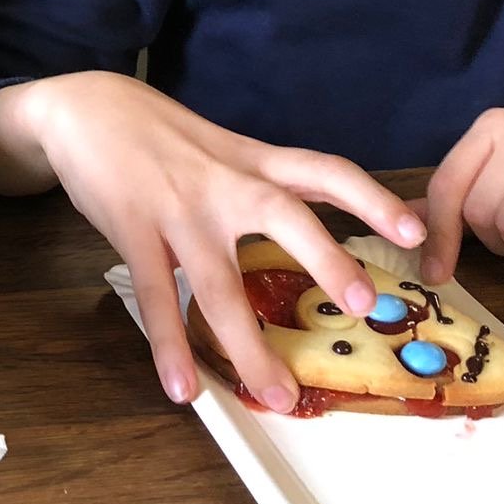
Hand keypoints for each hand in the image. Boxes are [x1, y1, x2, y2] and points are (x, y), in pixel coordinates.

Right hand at [0, 72, 424, 410]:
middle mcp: (224, 184)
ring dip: (247, 343)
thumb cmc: (160, 136)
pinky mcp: (133, 231)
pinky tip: (182, 388)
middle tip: (365, 305)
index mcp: (252, 162)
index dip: (372, 198)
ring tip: (275, 394)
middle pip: (285, 216)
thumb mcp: (223, 148)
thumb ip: (264, 181)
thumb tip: (318, 222)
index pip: (324, 171)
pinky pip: (155, 297)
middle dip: (325, 258)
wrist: (86, 108)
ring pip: (218, 283)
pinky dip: (169, 346)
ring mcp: (178, 210)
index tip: (417, 230)